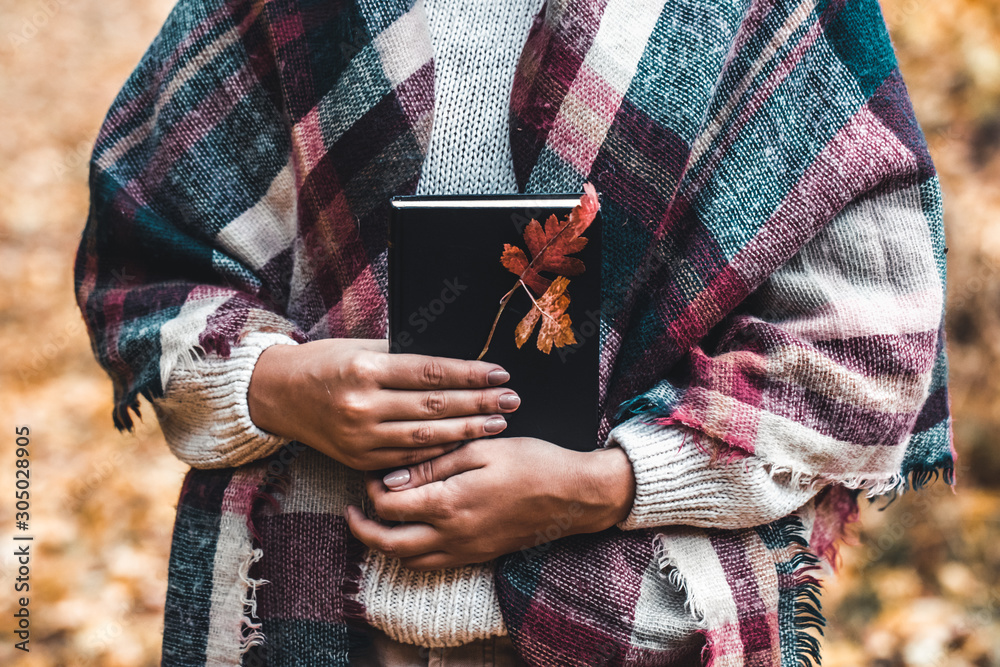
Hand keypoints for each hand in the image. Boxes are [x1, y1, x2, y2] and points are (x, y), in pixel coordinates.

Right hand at [247, 339, 519, 469]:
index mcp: (366, 370)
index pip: (431, 373)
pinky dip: (440, 452)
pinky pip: (409, 458)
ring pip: (426, 438)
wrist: (279, 395)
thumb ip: (402, 358)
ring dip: (467, 431)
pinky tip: (465, 444)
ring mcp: (361, 437)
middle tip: (511, 400)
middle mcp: (363, 406)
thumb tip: (453, 364)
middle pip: (435, 407)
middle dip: (478, 404)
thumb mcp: (361, 349)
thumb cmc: (325, 363)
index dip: (469, 375)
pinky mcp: (360, 459)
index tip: (499, 374)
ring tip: (498, 423)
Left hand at [345, 438, 635, 569]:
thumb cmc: (531, 462)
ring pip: (409, 561)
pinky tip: (415, 529)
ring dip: (387, 544)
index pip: (389, 506)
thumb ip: (432, 466)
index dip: (373, 490)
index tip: (373, 472)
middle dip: (363, 530)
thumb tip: (390, 479)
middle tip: (353, 511)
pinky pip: (434, 564)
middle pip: (389, 545)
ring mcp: (466, 550)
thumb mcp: (480, 450)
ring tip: (381, 520)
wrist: (573, 495)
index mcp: (449, 504)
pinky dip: (413, 552)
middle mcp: (453, 535)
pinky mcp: (478, 556)